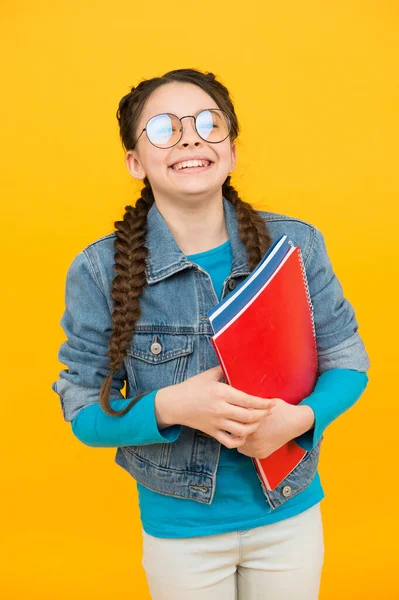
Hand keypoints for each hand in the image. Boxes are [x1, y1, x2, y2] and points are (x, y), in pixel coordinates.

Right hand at [156, 366, 275, 449]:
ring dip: (254, 427)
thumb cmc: (191, 387)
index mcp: (221, 393)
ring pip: (242, 430)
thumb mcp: (208, 375)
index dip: (263, 403)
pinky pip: (230, 441)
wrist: (174, 404)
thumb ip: (223, 370)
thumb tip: (237, 362)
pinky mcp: (212, 432)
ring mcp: (216, 423)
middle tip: (270, 411)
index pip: (248, 400)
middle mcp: (220, 409)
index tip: (272, 402)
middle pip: (249, 416)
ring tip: (259, 421)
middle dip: (263, 415)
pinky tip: (244, 435)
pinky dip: (240, 441)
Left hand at [237, 398, 314, 458]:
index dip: (235, 418)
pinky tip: (252, 436)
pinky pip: (245, 450)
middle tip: (239, 421)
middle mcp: (254, 439)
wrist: (295, 422)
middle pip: (235, 433)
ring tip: (246, 428)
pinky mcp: (261, 454)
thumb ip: (248, 408)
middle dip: (236, 428)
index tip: (236, 414)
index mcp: (253, 425)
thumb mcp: (263, 404)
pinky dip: (246, 444)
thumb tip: (234, 407)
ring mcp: (257, 449)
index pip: (235, 422)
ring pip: (238, 443)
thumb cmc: (279, 410)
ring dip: (240, 436)